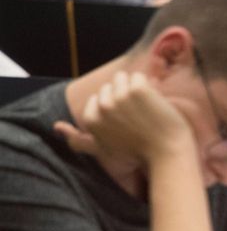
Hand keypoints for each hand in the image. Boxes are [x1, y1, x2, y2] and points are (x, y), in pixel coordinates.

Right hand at [54, 72, 193, 168]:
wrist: (167, 152)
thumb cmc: (138, 154)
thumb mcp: (102, 150)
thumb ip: (78, 140)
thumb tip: (56, 126)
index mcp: (91, 119)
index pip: (98, 98)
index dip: (114, 107)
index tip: (126, 121)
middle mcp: (102, 106)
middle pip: (110, 86)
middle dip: (123, 97)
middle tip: (138, 117)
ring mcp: (120, 96)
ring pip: (123, 78)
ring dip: (134, 88)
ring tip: (146, 109)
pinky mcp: (138, 89)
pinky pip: (140, 77)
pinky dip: (149, 87)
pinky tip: (154, 104)